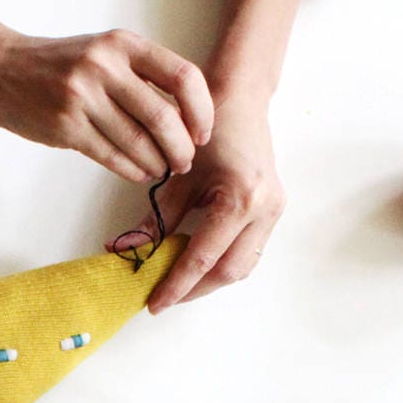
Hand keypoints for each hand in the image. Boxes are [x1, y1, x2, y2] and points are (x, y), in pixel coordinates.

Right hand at [0, 28, 213, 183]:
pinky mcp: (66, 127)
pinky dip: (133, 170)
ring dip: (158, 164)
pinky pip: (112, 157)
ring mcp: (83, 97)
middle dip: (182, 148)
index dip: (201, 110)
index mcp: (123, 44)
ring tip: (162, 170)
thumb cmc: (57, 65)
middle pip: (164, 117)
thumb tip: (184, 118)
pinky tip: (140, 173)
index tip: (202, 132)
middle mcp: (105, 67)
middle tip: (184, 162)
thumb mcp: (103, 53)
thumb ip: (140, 76)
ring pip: (139, 143)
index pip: (183, 76)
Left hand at [127, 91, 285, 312]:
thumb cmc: (208, 128)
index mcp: (241, 198)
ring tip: (178, 286)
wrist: (241, 99)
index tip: (153, 303)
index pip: (202, 258)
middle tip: (162, 298)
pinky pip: (249, 252)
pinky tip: (198, 266)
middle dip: (193, 290)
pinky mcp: (274, 211)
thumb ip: (157, 220)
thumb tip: (127, 253)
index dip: (176, 285)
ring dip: (209, 281)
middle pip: (228, 272)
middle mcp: (264, 209)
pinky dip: (223, 264)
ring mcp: (274, 211)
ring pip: (242, 267)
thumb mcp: (177, 176)